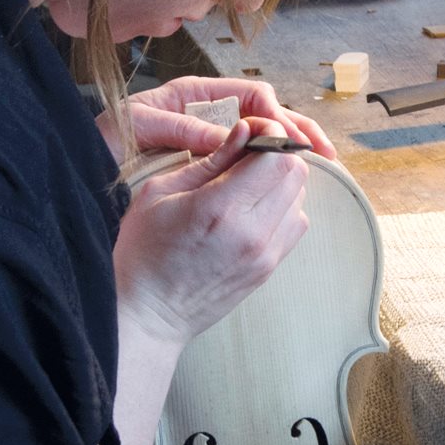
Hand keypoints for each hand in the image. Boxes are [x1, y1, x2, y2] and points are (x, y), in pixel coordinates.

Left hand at [95, 77, 336, 162]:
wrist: (82, 169)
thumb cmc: (103, 141)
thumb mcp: (139, 129)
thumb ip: (182, 129)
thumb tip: (233, 137)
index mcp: (195, 95)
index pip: (252, 95)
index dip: (276, 116)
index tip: (289, 140)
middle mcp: (209, 111)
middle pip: (268, 113)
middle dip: (299, 130)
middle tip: (324, 154)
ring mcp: (212, 136)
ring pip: (265, 138)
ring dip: (293, 151)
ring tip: (319, 168)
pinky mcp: (211, 162)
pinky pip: (252, 162)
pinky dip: (274, 171)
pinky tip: (288, 187)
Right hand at [112, 118, 309, 346]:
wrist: (149, 314)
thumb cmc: (143, 251)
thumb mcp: (161, 193)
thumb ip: (210, 160)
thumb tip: (244, 130)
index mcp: (220, 207)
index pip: (277, 156)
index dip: (271, 135)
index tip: (254, 133)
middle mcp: (252, 232)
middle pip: (296, 174)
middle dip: (277, 155)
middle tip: (250, 156)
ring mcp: (265, 254)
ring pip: (301, 199)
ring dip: (281, 183)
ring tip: (248, 186)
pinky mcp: (269, 269)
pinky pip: (296, 225)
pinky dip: (283, 209)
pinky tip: (253, 210)